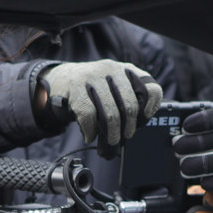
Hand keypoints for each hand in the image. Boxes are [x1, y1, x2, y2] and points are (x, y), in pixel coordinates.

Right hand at [36, 60, 162, 159]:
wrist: (61, 79)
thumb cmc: (94, 90)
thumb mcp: (115, 87)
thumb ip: (129, 99)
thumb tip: (137, 126)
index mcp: (127, 70)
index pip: (150, 88)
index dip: (150, 109)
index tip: (142, 122)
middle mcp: (112, 70)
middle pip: (129, 106)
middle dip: (128, 128)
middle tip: (124, 138)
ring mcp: (93, 77)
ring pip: (110, 114)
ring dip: (111, 134)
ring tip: (109, 143)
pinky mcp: (76, 87)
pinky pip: (89, 115)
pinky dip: (91, 131)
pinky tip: (90, 136)